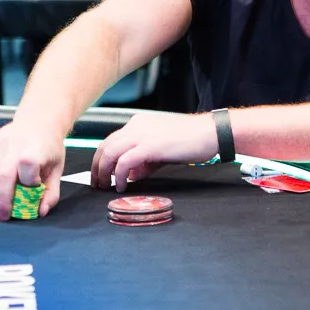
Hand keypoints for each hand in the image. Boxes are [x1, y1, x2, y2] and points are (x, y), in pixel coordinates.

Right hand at [0, 120, 66, 220]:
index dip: (30, 182)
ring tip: (4, 200)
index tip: (35, 187)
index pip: (28, 167)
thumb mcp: (57, 169)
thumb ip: (51, 192)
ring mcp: (0, 146)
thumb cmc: (49, 147)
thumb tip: (40, 211)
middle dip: (3, 200)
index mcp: (35, 150)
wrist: (39, 122)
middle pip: (4, 175)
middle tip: (5, 215)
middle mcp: (15, 147)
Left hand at [91, 112, 217, 190]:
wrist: (212, 133)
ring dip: (104, 172)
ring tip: (106, 186)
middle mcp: (137, 126)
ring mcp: (142, 134)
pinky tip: (123, 185)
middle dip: (98, 166)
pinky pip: (124, 162)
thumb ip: (146, 161)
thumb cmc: (194, 139)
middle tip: (98, 183)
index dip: (103, 158)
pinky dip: (119, 175)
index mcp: (140, 123)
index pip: (112, 140)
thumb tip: (133, 175)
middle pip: (105, 146)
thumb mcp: (164, 149)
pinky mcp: (149, 146)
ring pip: (109, 152)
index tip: (102, 173)